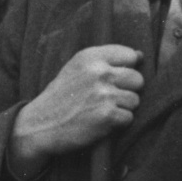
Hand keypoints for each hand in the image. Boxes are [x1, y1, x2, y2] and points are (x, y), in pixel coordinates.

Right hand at [9, 46, 143, 180]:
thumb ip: (107, 60)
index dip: (127, 69)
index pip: (130, 55)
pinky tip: (101, 122)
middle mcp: (98, 72)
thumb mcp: (77, 69)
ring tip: (102, 111)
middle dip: (128, 91)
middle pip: (137, 79)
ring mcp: (103, 94)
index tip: (114, 80)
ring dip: (123, 109)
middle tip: (108, 99)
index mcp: (91, 56)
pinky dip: (118, 124)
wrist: (40, 125)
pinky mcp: (107, 115)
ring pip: (135, 100)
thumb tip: (141, 56)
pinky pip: (129, 118)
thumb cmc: (62, 97)